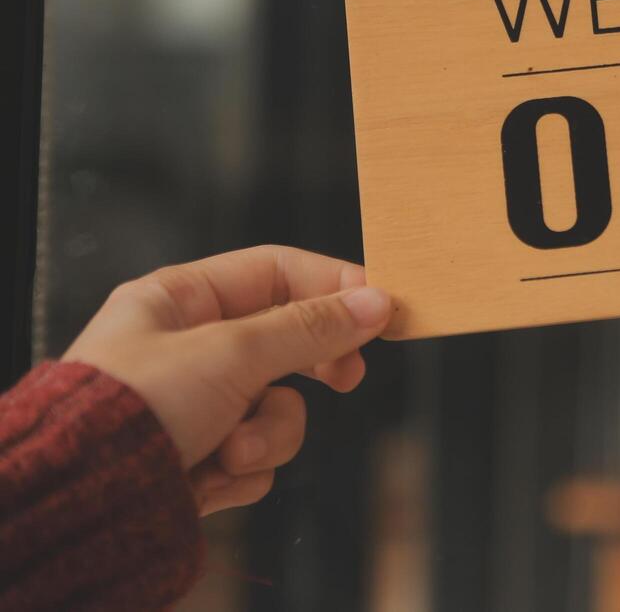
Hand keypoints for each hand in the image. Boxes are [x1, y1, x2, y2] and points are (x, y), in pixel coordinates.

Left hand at [63, 246, 392, 515]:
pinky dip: (243, 468)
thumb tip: (376, 302)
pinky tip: (208, 478)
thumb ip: (310, 327)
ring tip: (232, 450)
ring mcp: (195, 405)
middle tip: (347, 377)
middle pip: (284, 341)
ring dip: (269, 433)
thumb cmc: (136, 406)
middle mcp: (187, 347)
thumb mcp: (233, 353)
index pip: (275, 272)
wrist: (85, 503)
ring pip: (278, 406)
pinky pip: (256, 454)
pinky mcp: (199, 456)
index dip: (331, 284)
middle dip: (311, 368)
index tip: (380, 305)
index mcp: (179, 300)